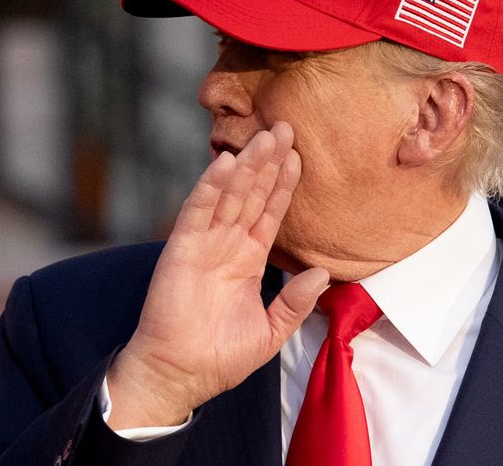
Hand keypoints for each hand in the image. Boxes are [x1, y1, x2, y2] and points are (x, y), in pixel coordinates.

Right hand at [106, 122, 328, 428]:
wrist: (179, 375)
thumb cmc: (219, 357)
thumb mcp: (271, 331)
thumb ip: (294, 302)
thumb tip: (322, 273)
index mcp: (247, 259)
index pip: (269, 213)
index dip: (283, 185)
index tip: (299, 156)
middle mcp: (226, 245)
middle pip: (251, 194)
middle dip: (268, 162)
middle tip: (285, 128)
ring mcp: (203, 243)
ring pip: (228, 195)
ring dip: (246, 166)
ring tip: (264, 137)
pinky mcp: (181, 248)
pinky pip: (198, 211)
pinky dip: (210, 187)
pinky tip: (225, 163)